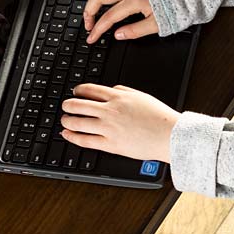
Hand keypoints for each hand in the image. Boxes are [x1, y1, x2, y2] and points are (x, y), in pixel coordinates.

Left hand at [60, 83, 179, 161]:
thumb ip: (123, 90)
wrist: (170, 135)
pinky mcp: (110, 144)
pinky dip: (72, 136)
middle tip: (64, 106)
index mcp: (118, 97)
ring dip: (67, 120)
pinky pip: (85, 140)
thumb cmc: (159, 117)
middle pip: (79, 104)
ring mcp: (108, 128)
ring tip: (64, 119)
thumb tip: (111, 89)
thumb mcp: (140, 96)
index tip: (74, 92)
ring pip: (78, 122)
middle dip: (68, 104)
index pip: (90, 90)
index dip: (78, 90)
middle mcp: (110, 111)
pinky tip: (67, 134)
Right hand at [82, 0, 158, 44]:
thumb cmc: (173, 6)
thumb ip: (135, 31)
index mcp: (134, 1)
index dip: (98, 29)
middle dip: (89, 12)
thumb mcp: (156, 24)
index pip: (109, 17)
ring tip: (90, 11)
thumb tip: (118, 35)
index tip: (92, 37)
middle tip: (88, 25)